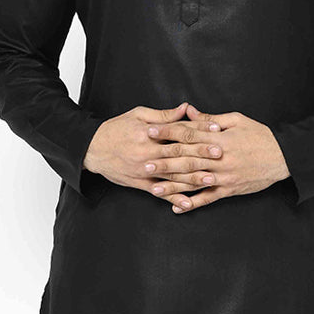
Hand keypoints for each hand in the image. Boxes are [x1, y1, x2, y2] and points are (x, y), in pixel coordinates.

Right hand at [82, 102, 221, 193]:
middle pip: (179, 153)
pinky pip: (160, 193)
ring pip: (173, 175)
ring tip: (212, 179)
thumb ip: (164, 115)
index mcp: (149, 134)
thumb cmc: (116, 129)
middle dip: (201, 154)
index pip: (179, 131)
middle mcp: (148, 153)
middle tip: (221, 154)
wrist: (92, 149)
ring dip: (193, 179)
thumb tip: (186, 108)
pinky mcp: (141, 184)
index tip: (216, 129)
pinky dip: (174, 198)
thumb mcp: (138, 115)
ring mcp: (145, 171)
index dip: (199, 129)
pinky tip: (188, 204)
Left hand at [145, 102, 289, 212]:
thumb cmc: (260, 135)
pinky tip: (177, 208)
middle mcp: (218, 159)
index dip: (167, 133)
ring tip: (153, 189)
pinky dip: (192, 204)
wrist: (283, 157)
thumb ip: (210, 119)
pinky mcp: (229, 190)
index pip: (187, 135)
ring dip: (172, 186)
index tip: (150, 131)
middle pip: (186, 160)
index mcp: (218, 139)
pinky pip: (207, 199)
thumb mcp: (236, 120)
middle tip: (143, 162)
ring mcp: (223, 177)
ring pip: (193, 182)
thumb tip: (188, 112)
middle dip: (163, 161)